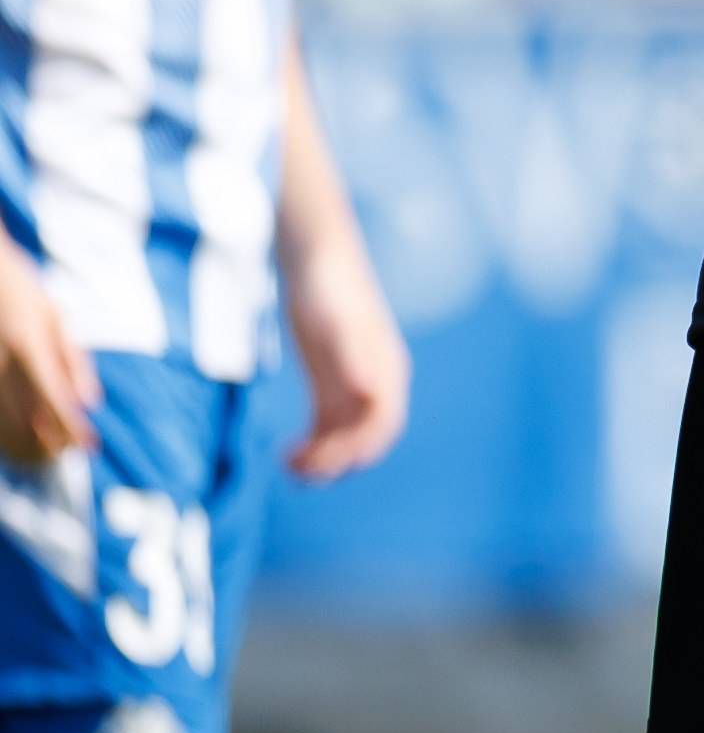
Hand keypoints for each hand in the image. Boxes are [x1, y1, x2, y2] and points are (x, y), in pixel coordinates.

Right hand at [0, 245, 89, 472]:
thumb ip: (74, 362)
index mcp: (28, 348)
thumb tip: (88, 403)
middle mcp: (0, 365)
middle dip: (51, 443)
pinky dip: (5, 435)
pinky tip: (21, 441)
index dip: (72, 427)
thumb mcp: (57, 319)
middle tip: (70, 450)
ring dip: (27, 446)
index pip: (54, 399)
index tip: (89, 445)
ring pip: (3, 425)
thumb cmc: (25, 296)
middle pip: (27, 420)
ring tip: (48, 453)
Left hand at [279, 226, 407, 479]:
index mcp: (386, 372)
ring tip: (290, 470)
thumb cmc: (328, 288)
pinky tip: (288, 453)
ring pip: (345, 434)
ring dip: (324, 457)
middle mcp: (374, 383)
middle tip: (300, 475)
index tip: (326, 466)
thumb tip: (369, 392)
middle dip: (337, 459)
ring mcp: (352, 384)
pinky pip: (327, 425)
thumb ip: (353, 356)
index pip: (382, 423)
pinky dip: (312, 444)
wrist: (315, 257)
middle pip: (364, 436)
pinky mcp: (329, 382)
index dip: (358, 448)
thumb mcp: (338, 321)